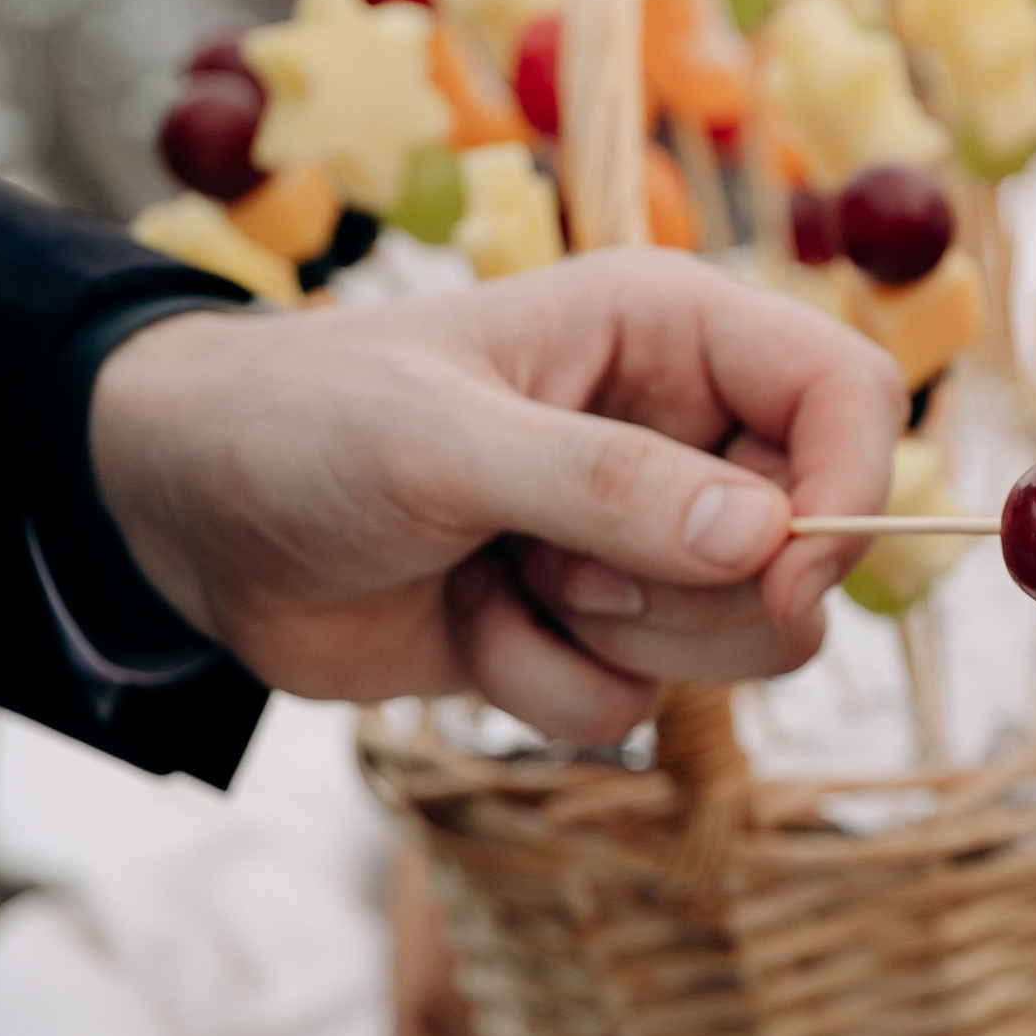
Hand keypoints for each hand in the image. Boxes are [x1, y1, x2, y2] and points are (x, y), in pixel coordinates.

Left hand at [89, 254, 906, 746]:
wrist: (188, 517)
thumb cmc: (304, 424)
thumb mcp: (445, 445)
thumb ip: (608, 488)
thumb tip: (769, 539)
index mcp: (670, 330)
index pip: (847, 392)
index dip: (844, 490)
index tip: (780, 572)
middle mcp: (680, 430)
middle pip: (814, 547)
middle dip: (695, 599)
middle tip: (569, 574)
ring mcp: (640, 539)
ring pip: (740, 641)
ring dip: (613, 649)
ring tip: (504, 582)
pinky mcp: (592, 630)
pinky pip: (640, 704)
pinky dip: (545, 687)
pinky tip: (466, 623)